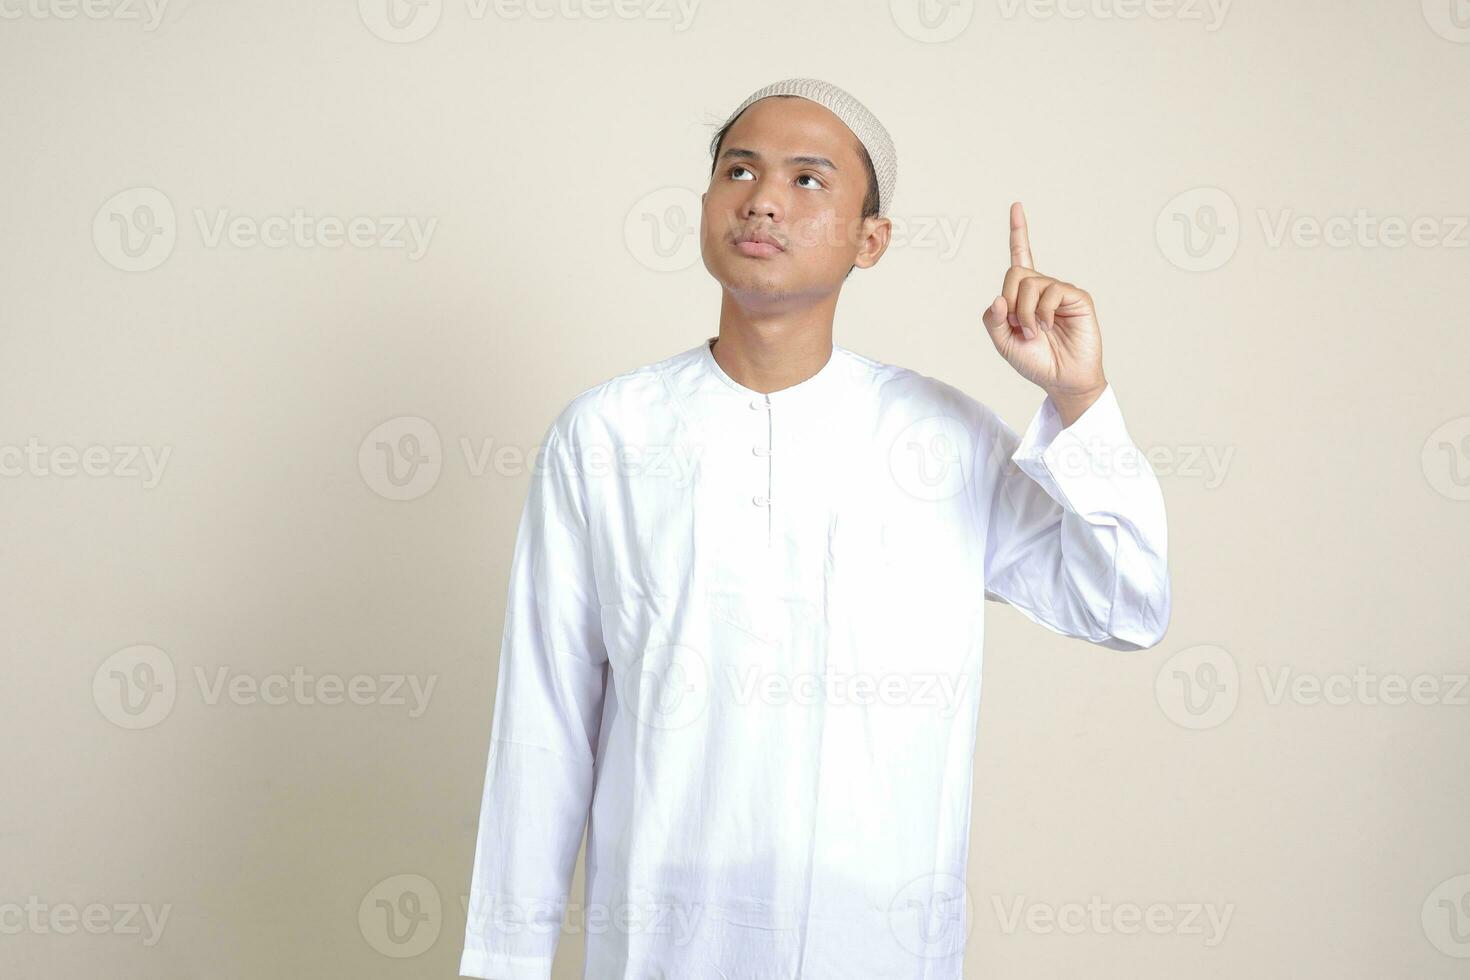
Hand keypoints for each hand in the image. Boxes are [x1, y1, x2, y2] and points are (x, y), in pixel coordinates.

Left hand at [980, 202, 1106, 425]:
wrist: (1062, 380)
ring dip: (1024, 312)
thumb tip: (997, 298)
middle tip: (1018, 327)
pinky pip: (1051, 291)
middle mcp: (1042, 288)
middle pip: (1015, 272)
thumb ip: (992, 320)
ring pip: (1029, 283)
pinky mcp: (1077, 298)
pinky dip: (1042, 312)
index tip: (1016, 206)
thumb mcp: (1003, 343)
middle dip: (1009, 302)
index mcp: (1023, 295)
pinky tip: (1048, 326)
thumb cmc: (1035, 361)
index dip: (1018, 232)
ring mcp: (1060, 291)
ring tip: (1034, 332)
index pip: (1020, 257)